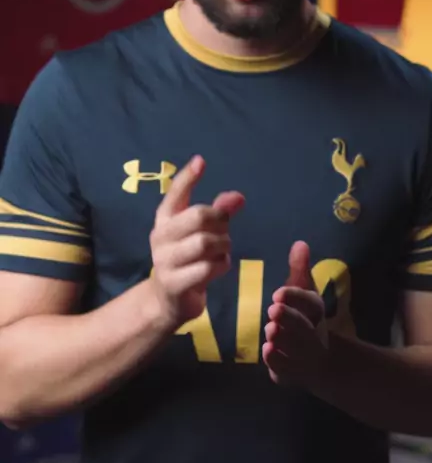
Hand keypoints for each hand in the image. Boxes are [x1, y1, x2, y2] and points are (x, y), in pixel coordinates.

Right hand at [149, 155, 244, 329]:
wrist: (168, 300)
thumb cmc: (188, 260)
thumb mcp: (201, 234)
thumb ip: (219, 213)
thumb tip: (239, 197)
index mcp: (165, 219)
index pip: (175, 193)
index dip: (188, 178)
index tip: (201, 161)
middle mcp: (160, 237)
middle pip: (198, 216)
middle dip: (220, 221)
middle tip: (225, 230)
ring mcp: (164, 261)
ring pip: (205, 243)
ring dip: (223, 245)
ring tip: (223, 251)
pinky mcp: (174, 283)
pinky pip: (208, 268)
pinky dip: (221, 266)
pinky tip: (219, 267)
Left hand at [262, 241, 327, 391]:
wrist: (320, 360)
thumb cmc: (303, 317)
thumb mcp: (302, 291)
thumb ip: (299, 269)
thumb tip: (300, 243)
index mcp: (315, 312)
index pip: (311, 304)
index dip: (296, 298)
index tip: (278, 293)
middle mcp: (314, 335)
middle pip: (306, 328)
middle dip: (290, 319)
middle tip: (273, 310)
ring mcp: (305, 357)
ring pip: (297, 350)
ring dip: (284, 340)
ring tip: (270, 331)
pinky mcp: (292, 374)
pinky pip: (287, 371)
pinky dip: (279, 363)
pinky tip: (268, 351)